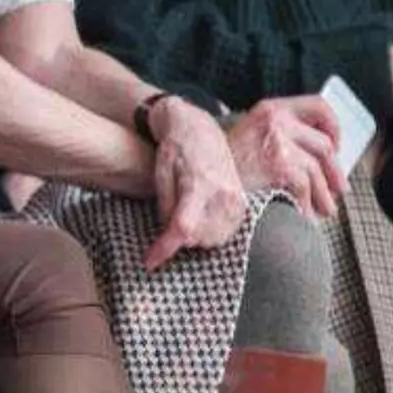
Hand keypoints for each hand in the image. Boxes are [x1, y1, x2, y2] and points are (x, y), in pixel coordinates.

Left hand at [143, 98, 248, 269]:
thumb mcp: (161, 174)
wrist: (200, 131)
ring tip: (183, 220)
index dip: (165, 248)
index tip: (149, 261)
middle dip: (179, 241)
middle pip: (199, 239)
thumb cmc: (175, 149)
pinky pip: (227, 234)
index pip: (183, 227)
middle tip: (165, 230)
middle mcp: (224, 195)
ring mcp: (237, 202)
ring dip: (195, 240)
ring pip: (214, 241)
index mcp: (199, 184)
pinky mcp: (243, 206)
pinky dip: (210, 235)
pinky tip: (199, 222)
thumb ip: (166, 206)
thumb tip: (170, 235)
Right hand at [227, 97, 344, 217]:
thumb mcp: (252, 134)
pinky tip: (304, 215)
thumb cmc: (227, 161)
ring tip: (326, 210)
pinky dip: (307, 205)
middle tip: (338, 189)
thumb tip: (321, 154)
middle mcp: (277, 120)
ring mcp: (278, 142)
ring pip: (317, 170)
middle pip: (324, 144)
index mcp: (271, 109)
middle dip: (334, 172)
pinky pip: (305, 187)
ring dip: (325, 195)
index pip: (319, 105)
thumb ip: (281, 133)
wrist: (202, 174)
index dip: (333, 126)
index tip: (335, 146)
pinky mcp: (279, 165)